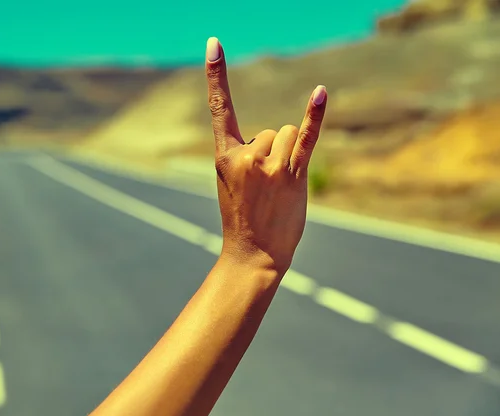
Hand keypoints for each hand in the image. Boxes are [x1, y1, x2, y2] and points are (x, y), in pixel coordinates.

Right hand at [205, 37, 327, 272]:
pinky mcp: (293, 174)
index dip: (217, 74)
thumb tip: (280, 135)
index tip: (214, 43)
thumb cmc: (243, 219)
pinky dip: (315, 116)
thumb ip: (247, 155)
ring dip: (288, 157)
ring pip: (287, 134)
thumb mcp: (231, 184)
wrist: (253, 254)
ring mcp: (269, 165)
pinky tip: (320, 93)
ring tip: (279, 189)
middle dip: (272, 155)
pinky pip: (306, 138)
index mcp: (224, 157)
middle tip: (265, 189)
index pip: (220, 108)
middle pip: (269, 130)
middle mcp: (245, 156)